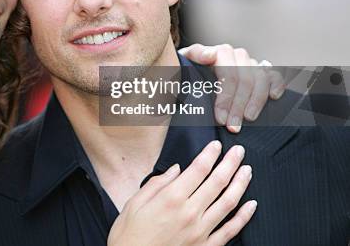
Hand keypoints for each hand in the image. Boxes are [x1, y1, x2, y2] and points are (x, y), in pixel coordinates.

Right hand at [108, 141, 255, 245]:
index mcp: (171, 198)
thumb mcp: (134, 203)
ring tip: (247, 170)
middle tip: (238, 151)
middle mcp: (189, 212)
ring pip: (228, 202)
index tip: (217, 145)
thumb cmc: (129, 235)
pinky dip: (244, 216)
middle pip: (217, 181)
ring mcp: (200, 231)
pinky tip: (251, 204)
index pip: (198, 169)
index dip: (210, 154)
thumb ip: (157, 184)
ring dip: (241, 184)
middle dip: (230, 163)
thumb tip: (175, 169)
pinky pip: (231, 230)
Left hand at [179, 44, 284, 131]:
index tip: (220, 118)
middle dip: (238, 106)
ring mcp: (250, 62)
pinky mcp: (262, 70)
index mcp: (219, 52)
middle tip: (232, 126)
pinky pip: (274, 75)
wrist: (192, 73)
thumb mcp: (185, 63)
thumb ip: (195, 56)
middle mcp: (237, 55)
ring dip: (256, 101)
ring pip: (260, 79)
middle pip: (244, 80)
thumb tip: (210, 55)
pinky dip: (276, 84)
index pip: (228, 74)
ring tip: (249, 119)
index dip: (225, 97)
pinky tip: (274, 97)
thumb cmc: (188, 71)